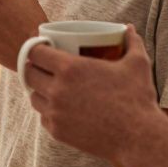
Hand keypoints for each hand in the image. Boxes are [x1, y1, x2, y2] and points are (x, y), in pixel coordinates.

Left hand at [21, 25, 165, 160]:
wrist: (138, 138)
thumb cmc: (137, 98)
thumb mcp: (137, 64)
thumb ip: (132, 42)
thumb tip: (130, 28)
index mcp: (70, 68)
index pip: (35, 52)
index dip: (35, 47)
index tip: (41, 47)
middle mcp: (57, 90)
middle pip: (29, 74)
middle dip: (33, 67)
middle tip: (42, 65)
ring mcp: (55, 113)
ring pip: (33, 97)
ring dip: (38, 89)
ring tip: (47, 85)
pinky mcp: (57, 132)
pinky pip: (44, 117)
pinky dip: (48, 111)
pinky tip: (57, 107)